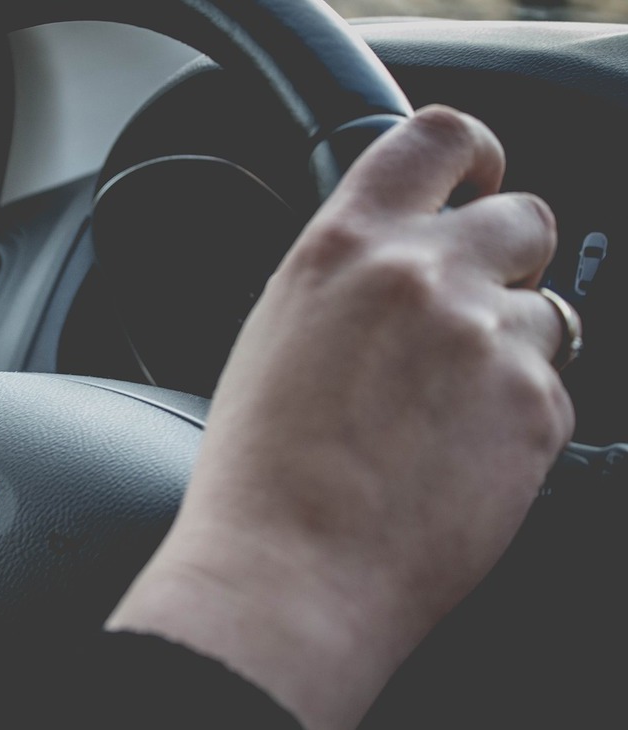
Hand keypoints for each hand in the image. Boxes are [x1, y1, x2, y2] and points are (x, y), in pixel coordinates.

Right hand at [106, 106, 574, 728]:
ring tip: (447, 415)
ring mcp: (487, 339)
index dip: (474, 153)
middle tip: (475, 311)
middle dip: (512, 257)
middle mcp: (423, 275)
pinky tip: (456, 459)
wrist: (289, 569)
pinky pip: (552, 390)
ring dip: (508, 350)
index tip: (478, 179)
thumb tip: (390, 272)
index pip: (437, 137)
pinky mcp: (536, 409)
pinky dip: (516, 419)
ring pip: (545, 312)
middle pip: (523, 217)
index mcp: (343, 247)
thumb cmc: (259, 470)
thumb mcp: (275, 336)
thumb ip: (344, 281)